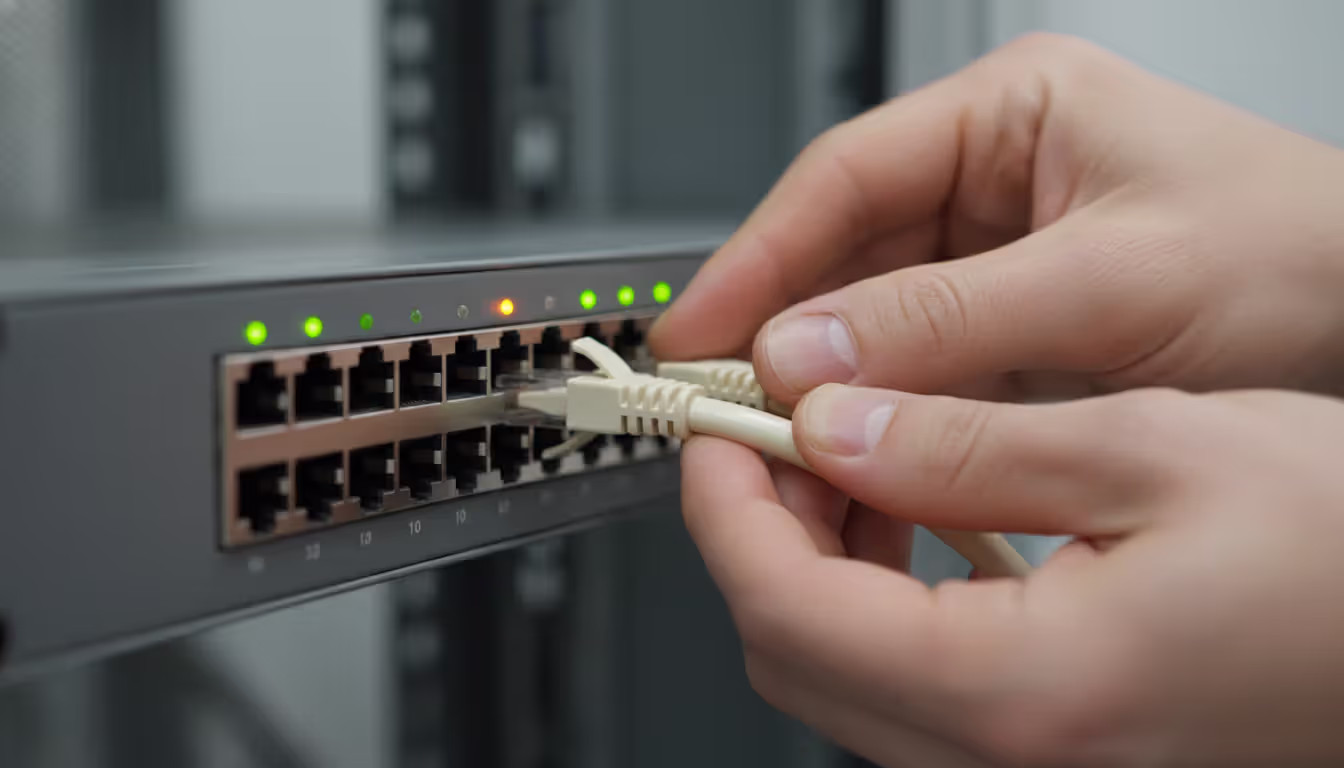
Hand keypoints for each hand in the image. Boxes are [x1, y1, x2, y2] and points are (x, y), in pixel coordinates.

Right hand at [650, 34, 1343, 402]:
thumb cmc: (1301, 260)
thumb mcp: (1114, 283)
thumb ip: (949, 320)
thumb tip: (805, 350)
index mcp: (1013, 116)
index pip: (842, 179)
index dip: (757, 258)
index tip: (699, 330)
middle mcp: (994, 183)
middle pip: (842, 256)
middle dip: (780, 334)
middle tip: (721, 406)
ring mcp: (999, 263)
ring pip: (870, 325)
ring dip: (824, 386)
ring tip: (778, 448)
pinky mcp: (1012, 335)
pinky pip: (915, 375)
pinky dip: (879, 421)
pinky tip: (852, 461)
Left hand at [684, 384, 1343, 765]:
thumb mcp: (1150, 451)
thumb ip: (963, 446)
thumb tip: (832, 427)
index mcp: (1022, 691)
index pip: (784, 607)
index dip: (725, 505)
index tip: (720, 426)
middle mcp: (1009, 758)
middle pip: (791, 651)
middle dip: (755, 529)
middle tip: (775, 430)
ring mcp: (1025, 767)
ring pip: (839, 672)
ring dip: (811, 560)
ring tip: (844, 455)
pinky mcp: (1048, 747)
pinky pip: (906, 686)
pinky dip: (875, 598)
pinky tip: (914, 518)